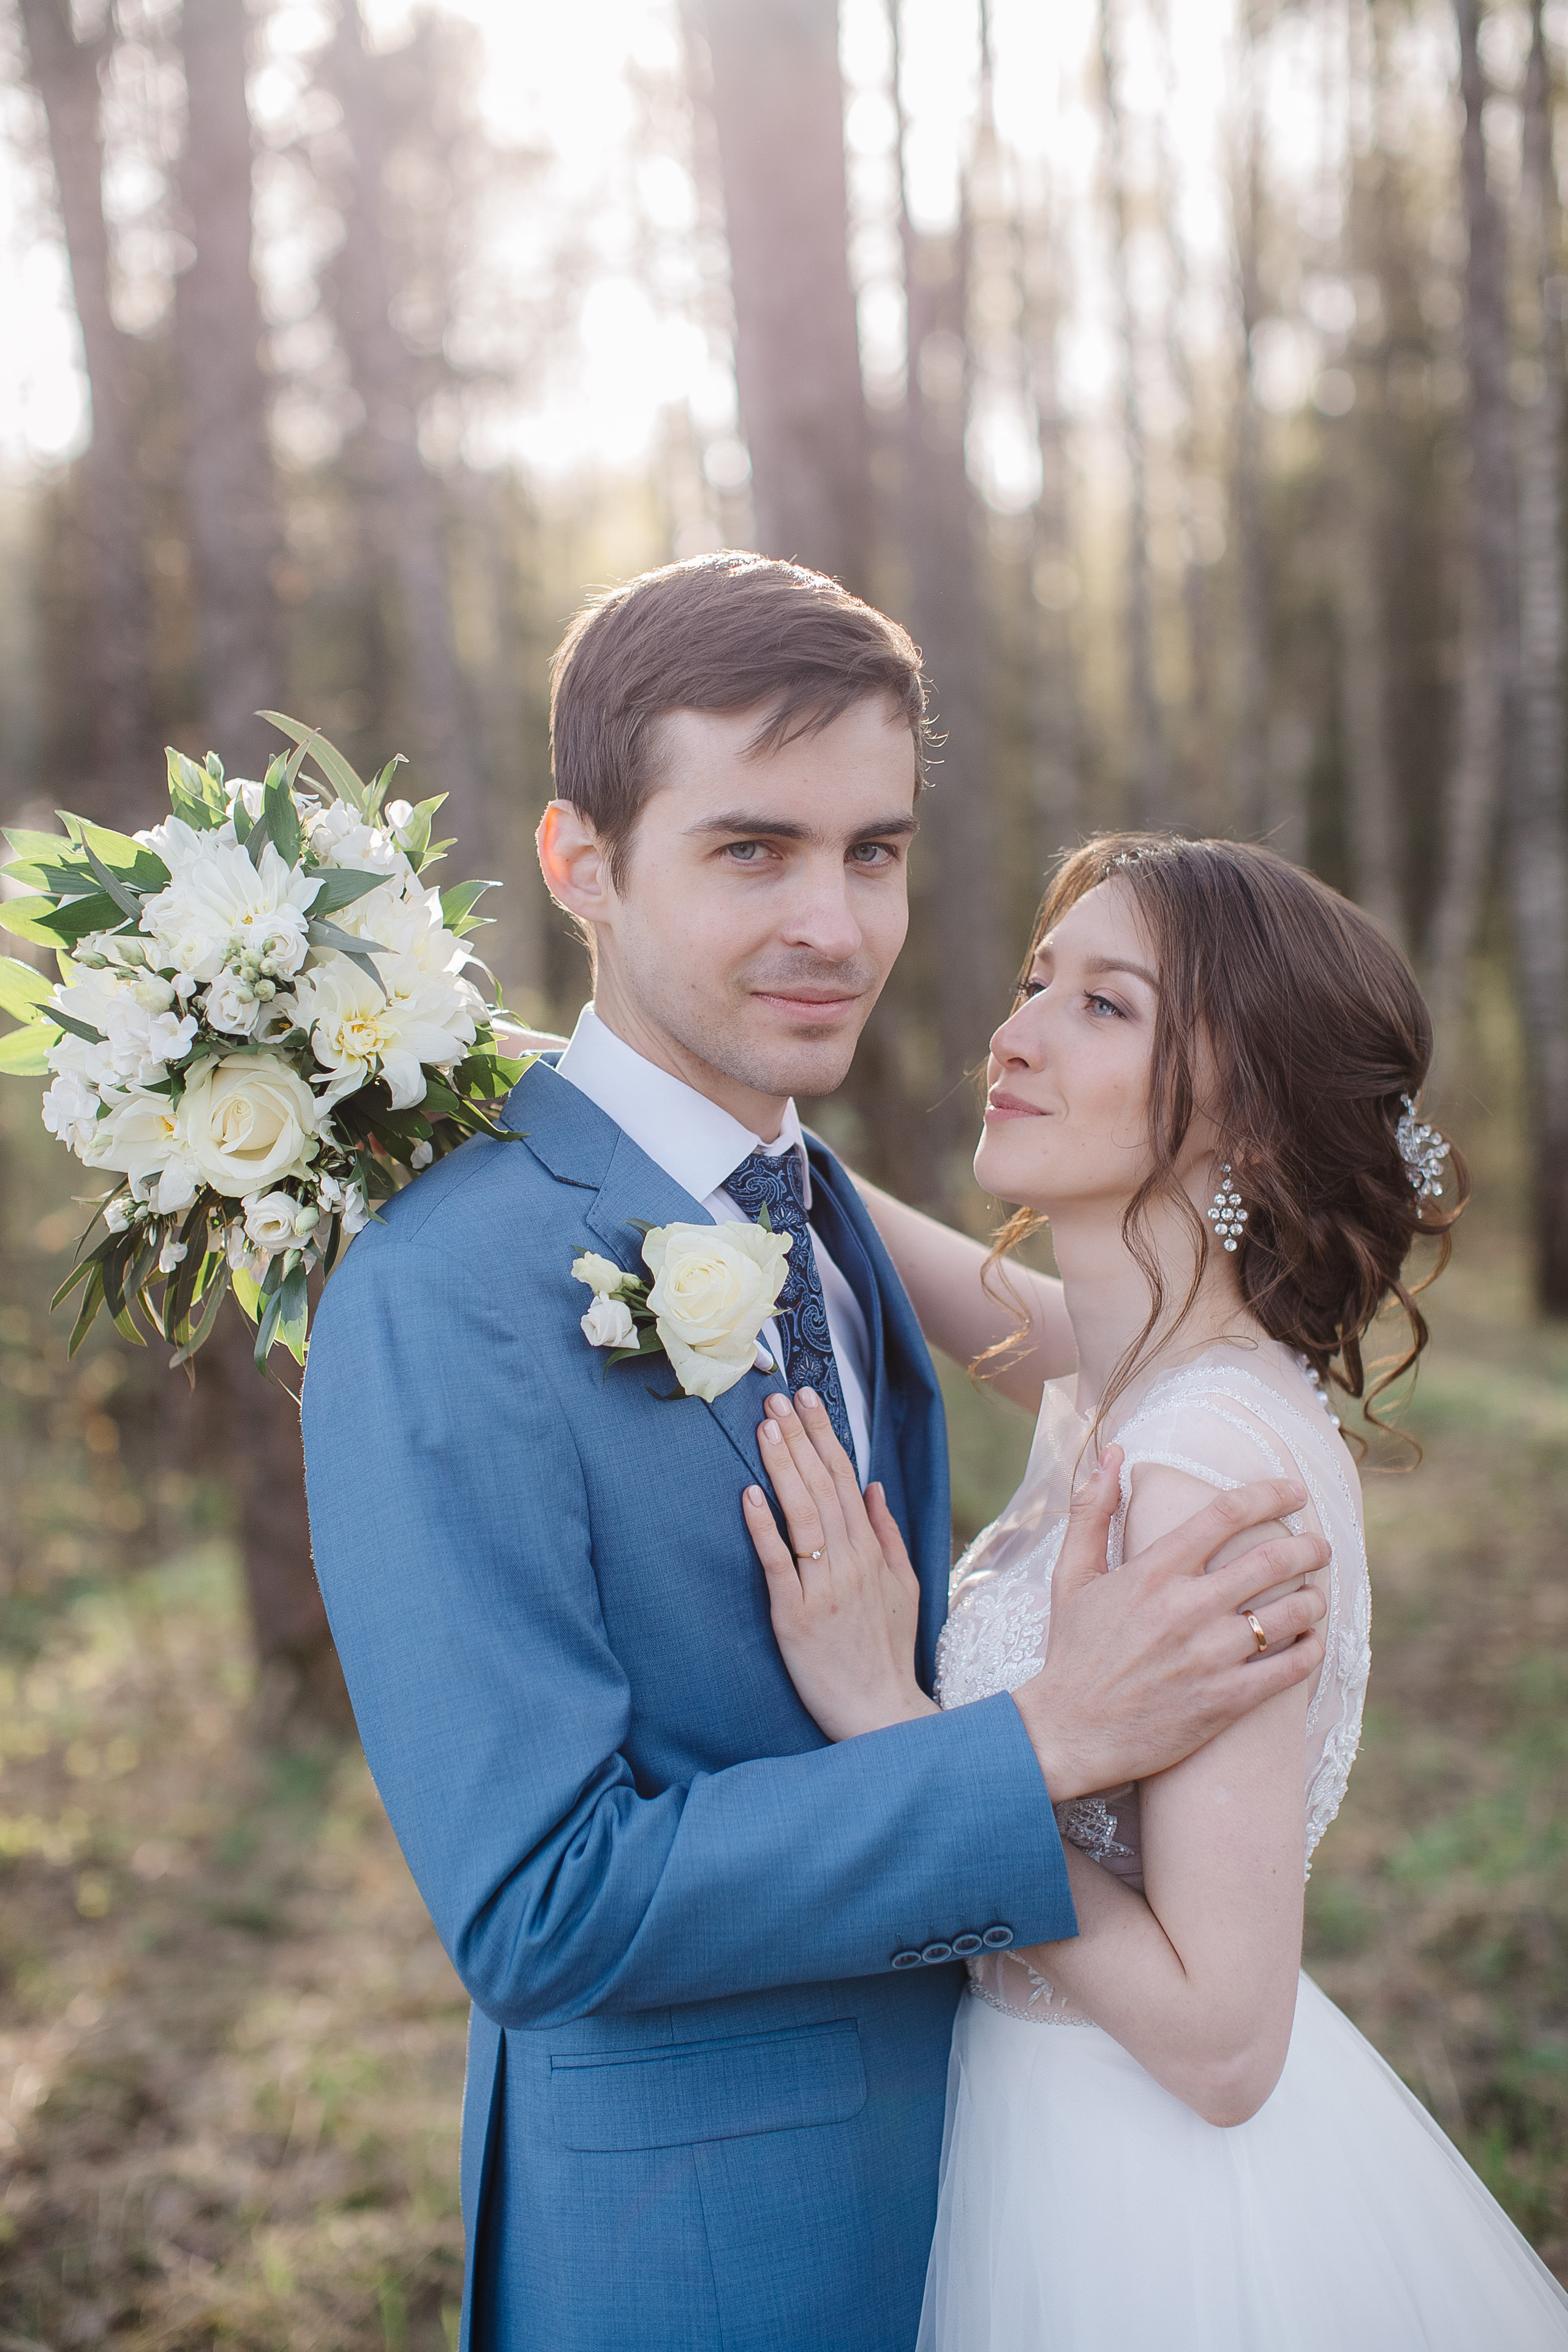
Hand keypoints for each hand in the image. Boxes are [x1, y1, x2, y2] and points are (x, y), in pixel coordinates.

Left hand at [741, 1389, 936, 1740]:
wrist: (880, 1712)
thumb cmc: (888, 1652)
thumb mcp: (905, 1588)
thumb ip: (888, 1535)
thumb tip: (873, 1486)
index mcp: (873, 1552)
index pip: (847, 1480)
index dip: (826, 1437)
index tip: (809, 1399)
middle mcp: (851, 1562)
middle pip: (824, 1487)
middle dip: (801, 1438)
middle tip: (777, 1397)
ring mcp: (824, 1587)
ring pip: (803, 1515)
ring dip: (783, 1468)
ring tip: (766, 1429)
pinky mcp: (796, 1616)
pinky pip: (780, 1564)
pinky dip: (765, 1528)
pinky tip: (750, 1496)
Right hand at [1014, 1457, 1329, 1801]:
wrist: (1067, 1732)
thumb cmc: (1072, 1651)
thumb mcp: (1071, 1575)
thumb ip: (1092, 1510)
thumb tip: (1112, 1453)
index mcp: (1153, 1572)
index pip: (1225, 1515)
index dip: (1269, 1494)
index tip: (1295, 1491)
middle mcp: (1186, 1608)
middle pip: (1271, 1561)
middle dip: (1308, 1547)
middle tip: (1320, 1545)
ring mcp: (1209, 1656)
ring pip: (1290, 1614)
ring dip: (1315, 1598)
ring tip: (1318, 1594)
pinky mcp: (1225, 1701)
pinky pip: (1289, 1668)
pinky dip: (1311, 1649)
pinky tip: (1312, 1641)